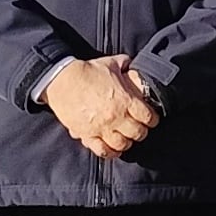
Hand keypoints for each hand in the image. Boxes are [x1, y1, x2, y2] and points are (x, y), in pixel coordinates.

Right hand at [41, 56, 159, 157]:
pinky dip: (110, 152)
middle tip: (140, 129)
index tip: (152, 119)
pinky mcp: (88, 134)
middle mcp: (117, 116)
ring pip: (122, 144)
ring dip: (127, 143)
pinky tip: (113, 150)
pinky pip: (102, 150)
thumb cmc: (87, 71)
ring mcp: (102, 128)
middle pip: (138, 133)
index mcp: (126, 100)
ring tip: (127, 139)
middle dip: (141, 132)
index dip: (153, 119)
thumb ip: (124, 64)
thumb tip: (130, 62)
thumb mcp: (110, 63)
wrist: (63, 81)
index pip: (148, 117)